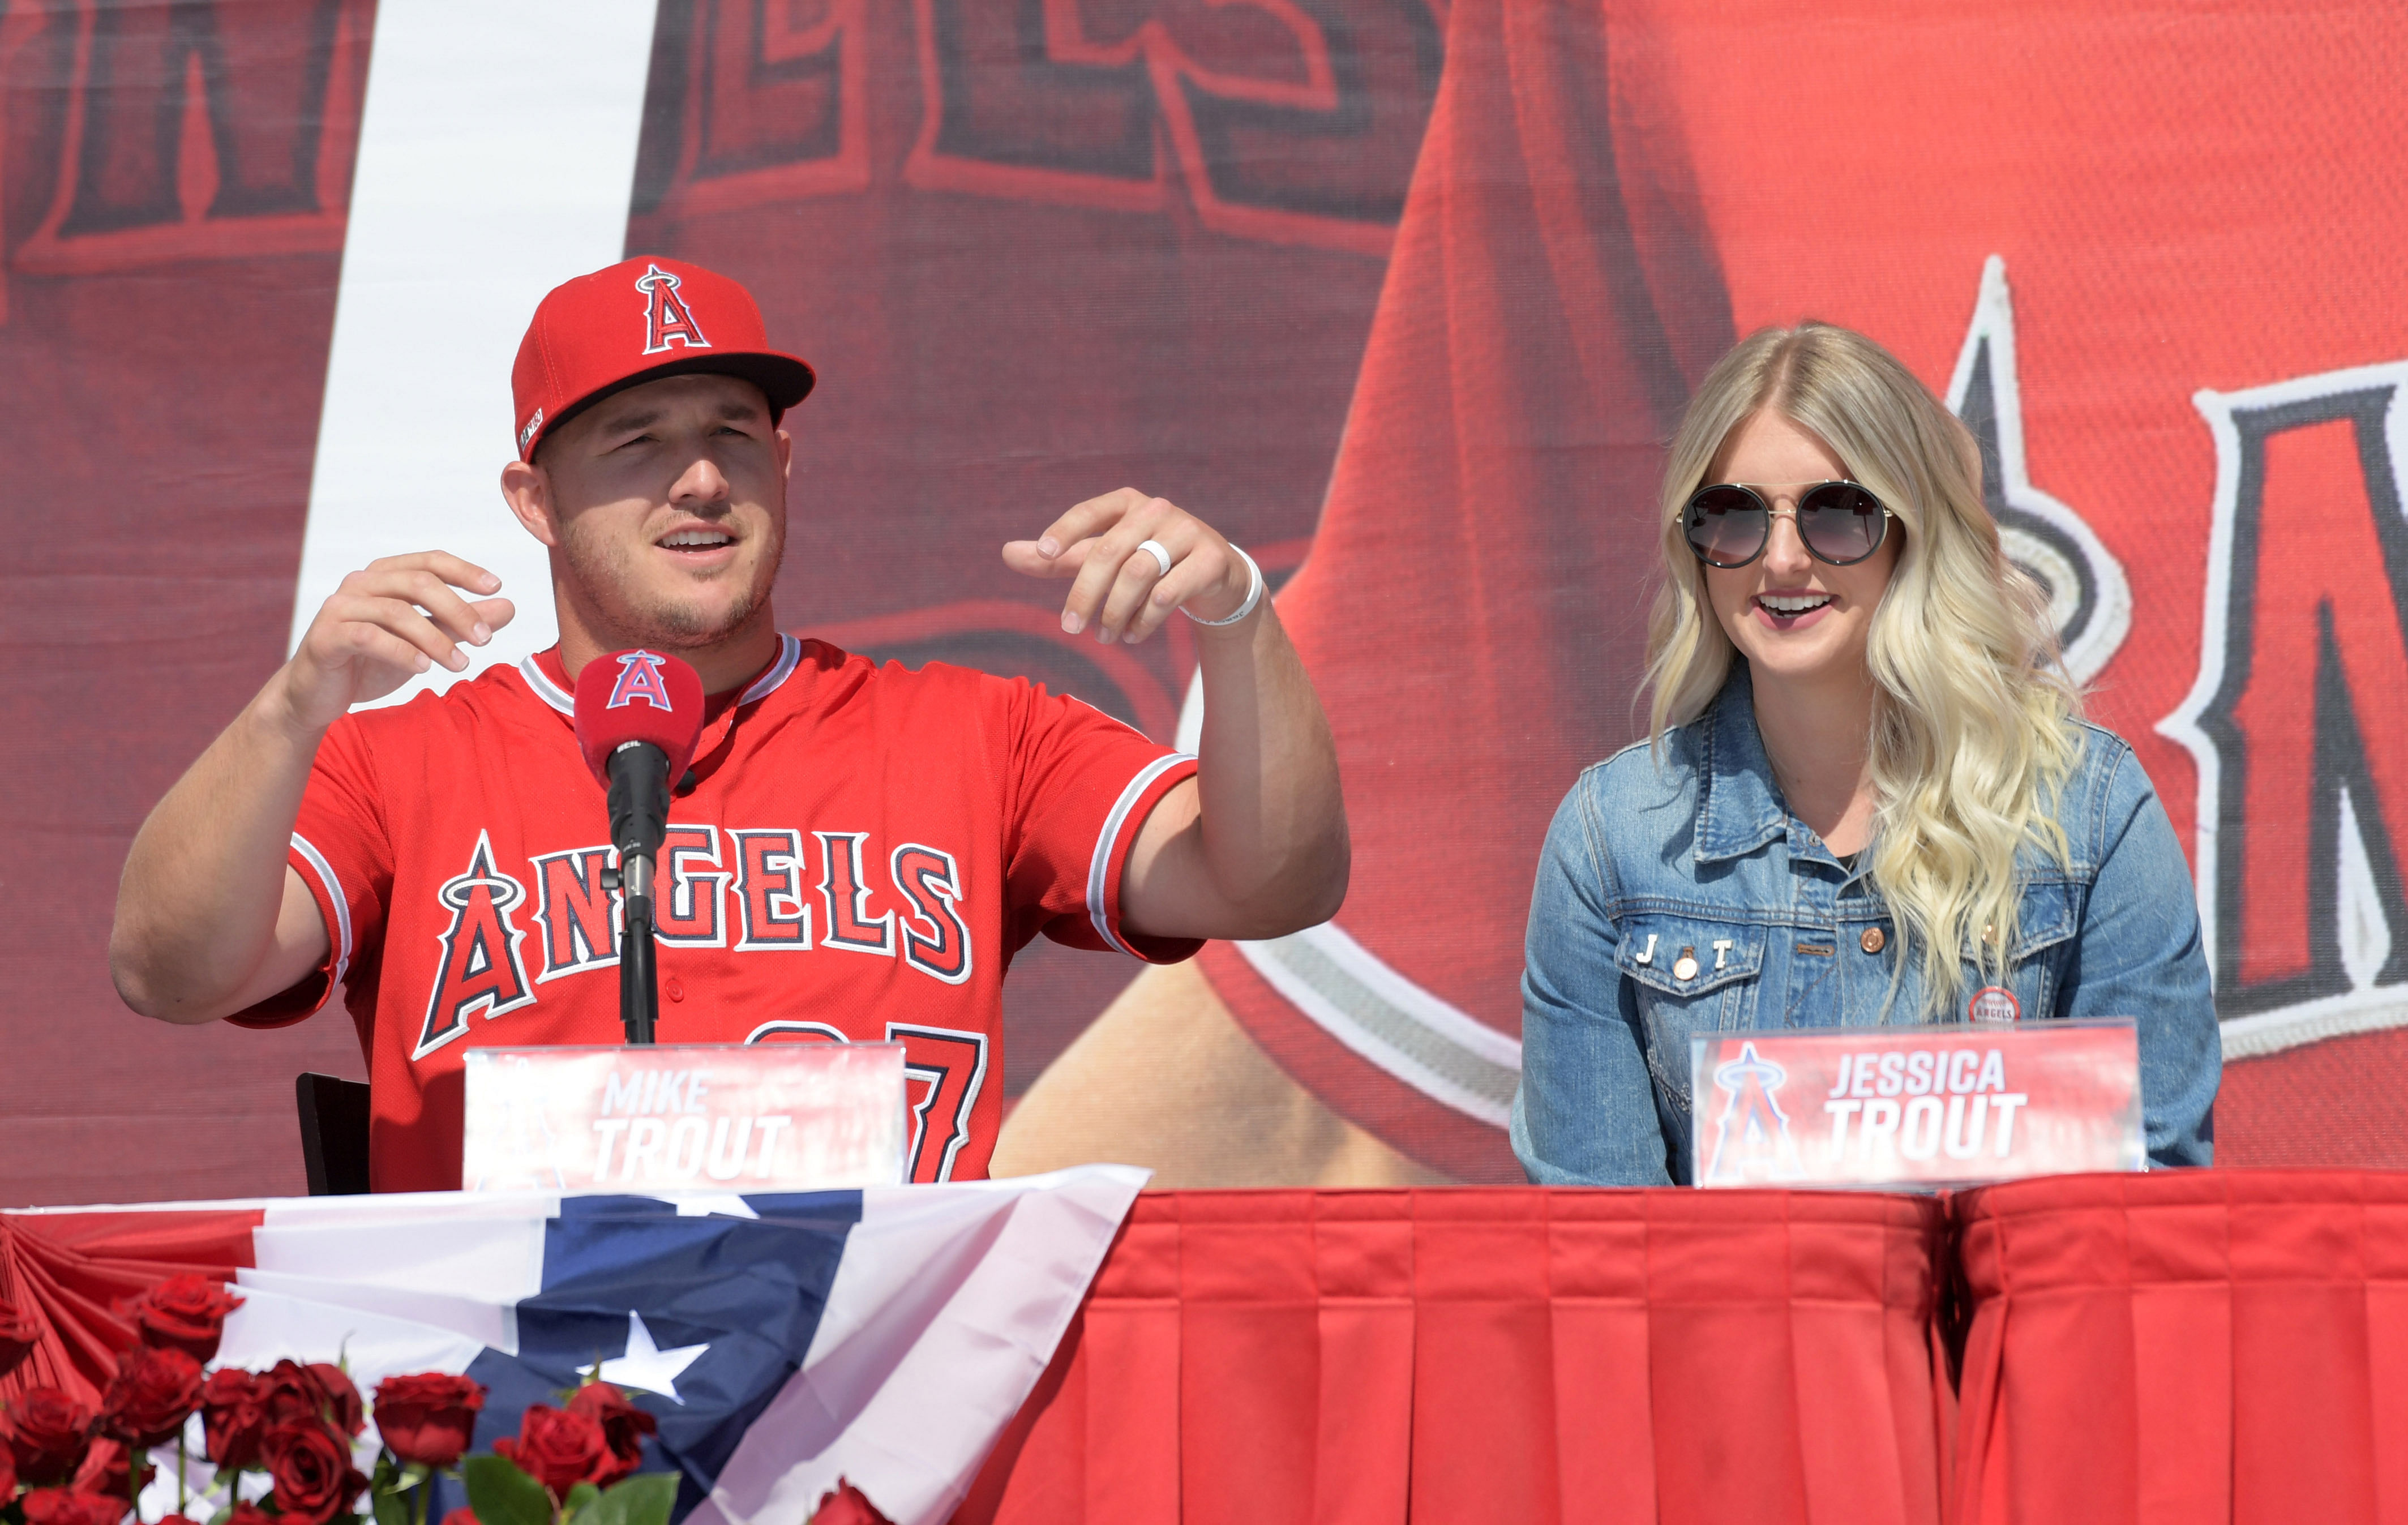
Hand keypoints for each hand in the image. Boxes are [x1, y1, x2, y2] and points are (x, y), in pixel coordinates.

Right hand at [274, 552, 516, 733]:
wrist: (318, 696)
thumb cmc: (372, 663)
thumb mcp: (426, 642)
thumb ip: (460, 623)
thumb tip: (508, 606)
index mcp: (384, 577)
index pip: (429, 562)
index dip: (464, 571)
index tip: (496, 587)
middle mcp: (360, 584)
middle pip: (418, 583)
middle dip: (458, 609)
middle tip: (485, 639)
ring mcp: (340, 608)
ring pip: (397, 611)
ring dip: (436, 639)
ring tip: (461, 664)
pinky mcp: (326, 636)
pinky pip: (369, 637)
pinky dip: (401, 651)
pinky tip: (424, 669)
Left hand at [1002, 488, 1251, 643]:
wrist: (1215, 575)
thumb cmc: (1149, 561)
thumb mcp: (1105, 556)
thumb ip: (1062, 557)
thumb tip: (1007, 552)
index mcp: (1127, 502)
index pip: (1090, 512)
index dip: (1065, 530)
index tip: (1043, 555)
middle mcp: (1157, 510)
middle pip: (1110, 551)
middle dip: (1085, 594)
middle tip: (1069, 628)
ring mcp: (1187, 531)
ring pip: (1139, 574)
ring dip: (1115, 612)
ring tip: (1104, 637)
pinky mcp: (1210, 559)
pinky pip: (1169, 593)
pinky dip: (1144, 620)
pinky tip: (1133, 635)